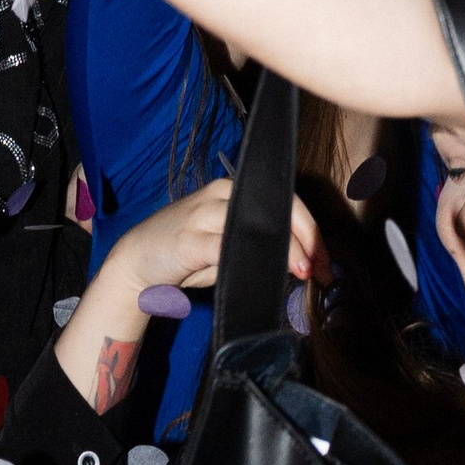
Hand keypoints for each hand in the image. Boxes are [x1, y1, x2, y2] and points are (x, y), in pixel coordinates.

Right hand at [59, 178, 318, 414]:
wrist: (138, 260)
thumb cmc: (188, 255)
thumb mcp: (227, 247)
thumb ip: (258, 247)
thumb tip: (301, 264)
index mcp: (234, 191)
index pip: (283, 202)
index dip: (311, 231)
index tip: (327, 263)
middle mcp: (222, 194)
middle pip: (276, 206)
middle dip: (307, 239)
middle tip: (324, 270)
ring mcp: (204, 214)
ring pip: (256, 223)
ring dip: (286, 248)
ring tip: (304, 271)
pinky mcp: (190, 239)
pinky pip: (226, 246)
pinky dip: (250, 258)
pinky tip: (266, 273)